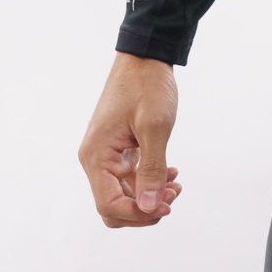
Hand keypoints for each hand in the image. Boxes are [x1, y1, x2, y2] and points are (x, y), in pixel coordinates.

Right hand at [78, 51, 183, 227]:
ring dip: (148, 195)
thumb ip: (152, 169)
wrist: (145, 56)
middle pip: (113, 204)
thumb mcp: (155, 126)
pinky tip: (170, 174)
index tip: (165, 208)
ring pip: (122, 192)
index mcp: (97, 155)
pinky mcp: (116, 148)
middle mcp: (95, 158)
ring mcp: (105, 153)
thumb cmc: (147, 85)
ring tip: (176, 186)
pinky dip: (147, 180)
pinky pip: (128, 176)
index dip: (137, 214)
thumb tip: (149, 207)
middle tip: (173, 198)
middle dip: (143, 208)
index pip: (109, 204)